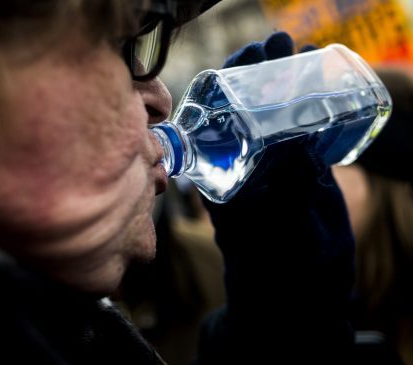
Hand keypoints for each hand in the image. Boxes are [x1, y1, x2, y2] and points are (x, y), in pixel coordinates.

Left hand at [197, 32, 354, 361]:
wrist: (297, 296)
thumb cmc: (275, 272)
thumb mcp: (279, 231)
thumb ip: (288, 190)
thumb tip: (295, 139)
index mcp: (222, 177)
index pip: (219, 120)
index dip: (229, 85)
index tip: (244, 57)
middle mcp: (243, 168)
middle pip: (246, 110)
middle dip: (260, 74)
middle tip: (277, 43)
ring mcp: (272, 168)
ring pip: (276, 118)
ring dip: (288, 84)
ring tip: (303, 52)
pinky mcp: (299, 174)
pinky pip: (302, 134)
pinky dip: (311, 109)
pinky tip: (323, 86)